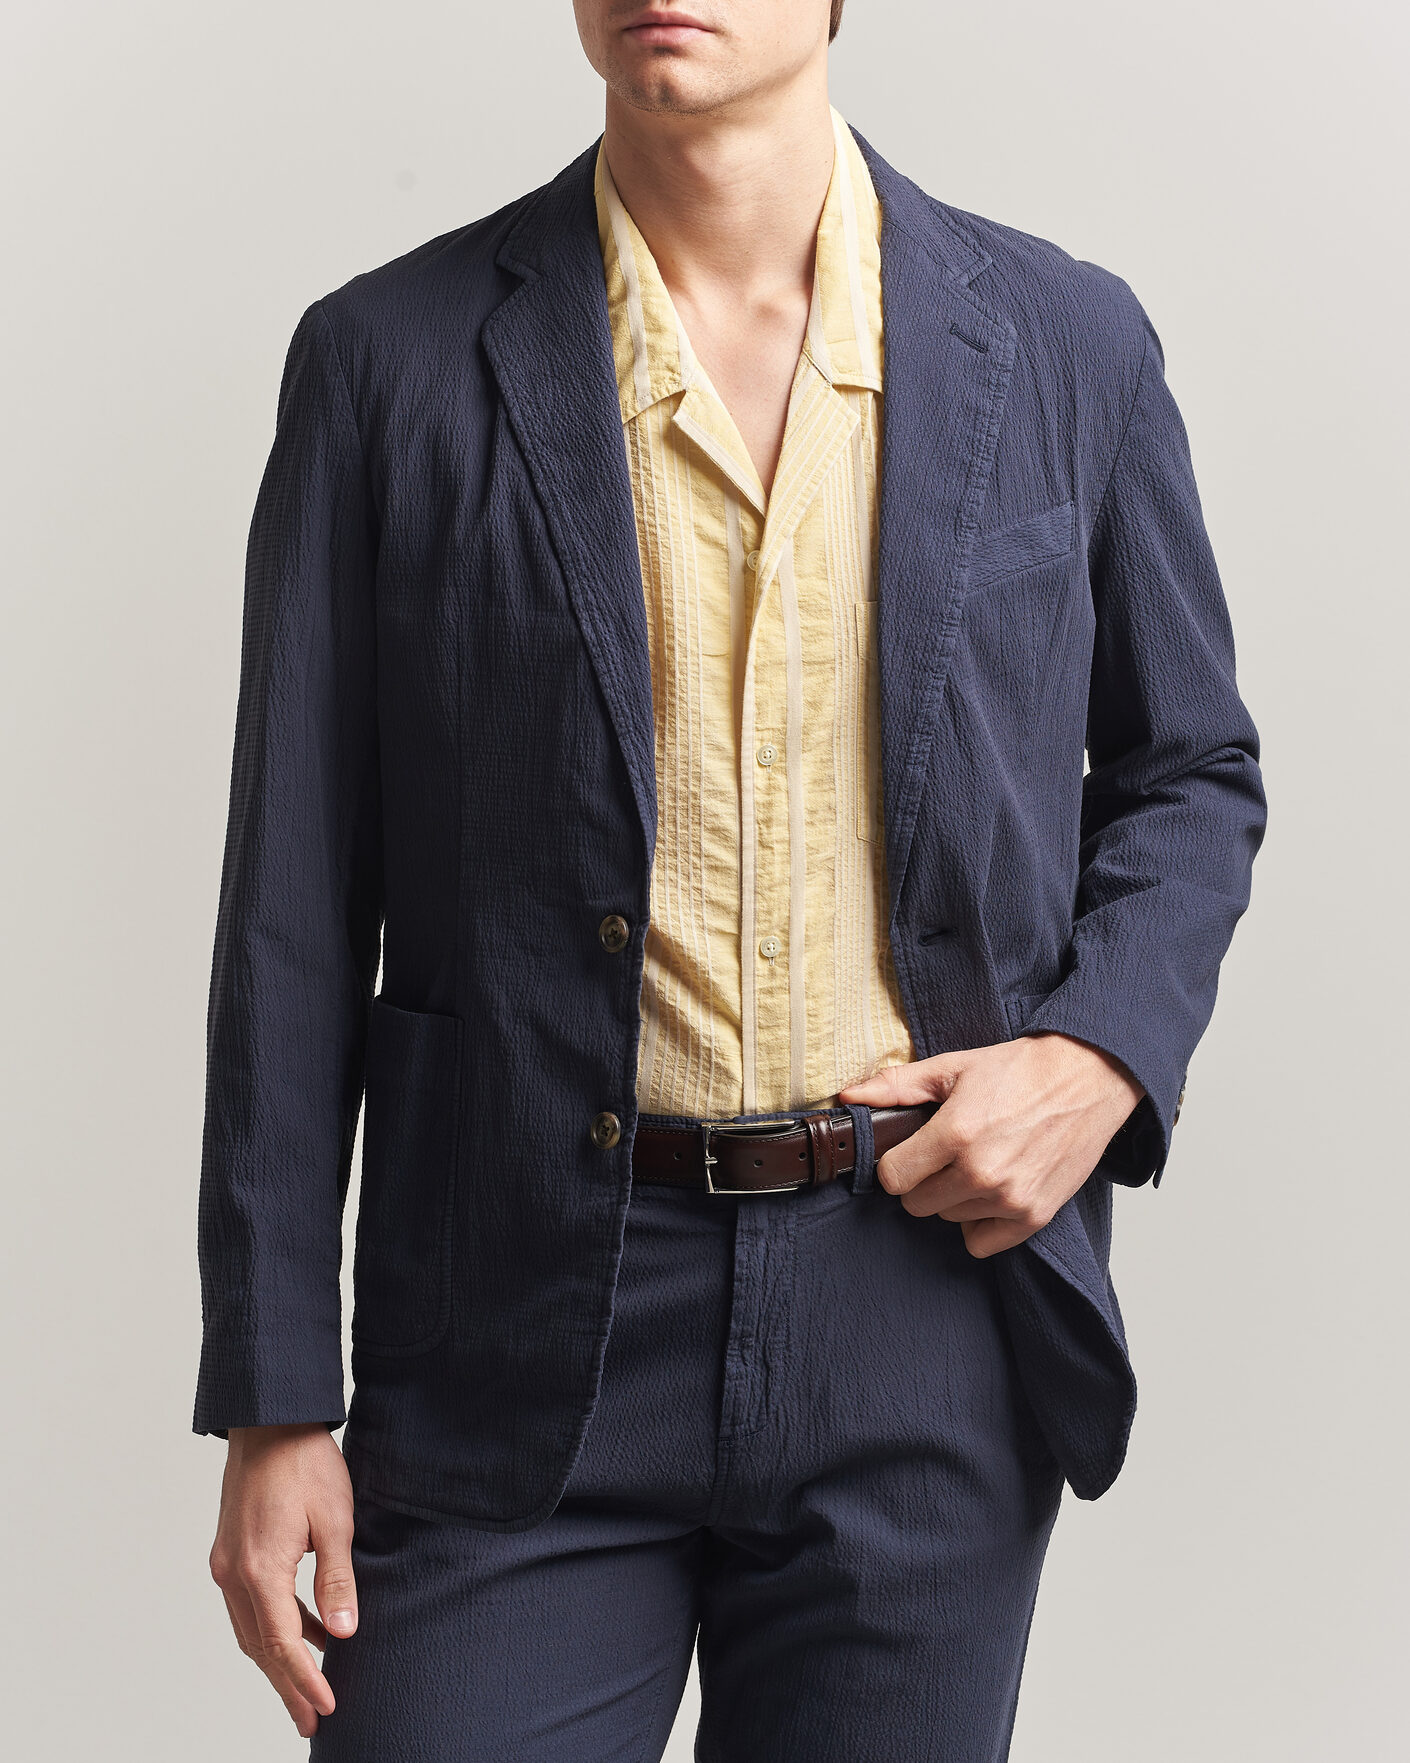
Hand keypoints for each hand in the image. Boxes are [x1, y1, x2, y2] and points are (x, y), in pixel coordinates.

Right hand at [208, 1423, 356, 1737]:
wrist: (269, 1420)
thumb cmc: (305, 1461)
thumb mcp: (335, 1519)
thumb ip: (337, 1578)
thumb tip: (343, 1631)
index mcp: (259, 1569)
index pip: (282, 1643)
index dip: (305, 1680)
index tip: (326, 1708)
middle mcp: (233, 1573)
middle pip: (260, 1647)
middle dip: (287, 1686)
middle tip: (311, 1722)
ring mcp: (227, 1563)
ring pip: (251, 1629)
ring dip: (278, 1660)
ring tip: (308, 1690)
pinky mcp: (231, 1551)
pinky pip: (250, 1605)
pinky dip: (274, 1627)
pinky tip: (304, 1634)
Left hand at [838, 1031, 1143, 1256]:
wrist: (1087, 1079)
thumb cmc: (1021, 1070)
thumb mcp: (954, 1067)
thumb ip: (897, 1086)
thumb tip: (850, 1099)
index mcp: (955, 1133)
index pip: (893, 1178)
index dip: (897, 1163)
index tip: (910, 1152)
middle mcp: (981, 1172)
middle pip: (917, 1204)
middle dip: (923, 1181)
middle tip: (946, 1155)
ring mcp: (1010, 1198)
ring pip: (949, 1220)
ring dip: (955, 1198)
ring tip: (977, 1164)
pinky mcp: (1035, 1216)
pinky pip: (982, 1244)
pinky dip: (981, 1224)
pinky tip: (991, 1192)